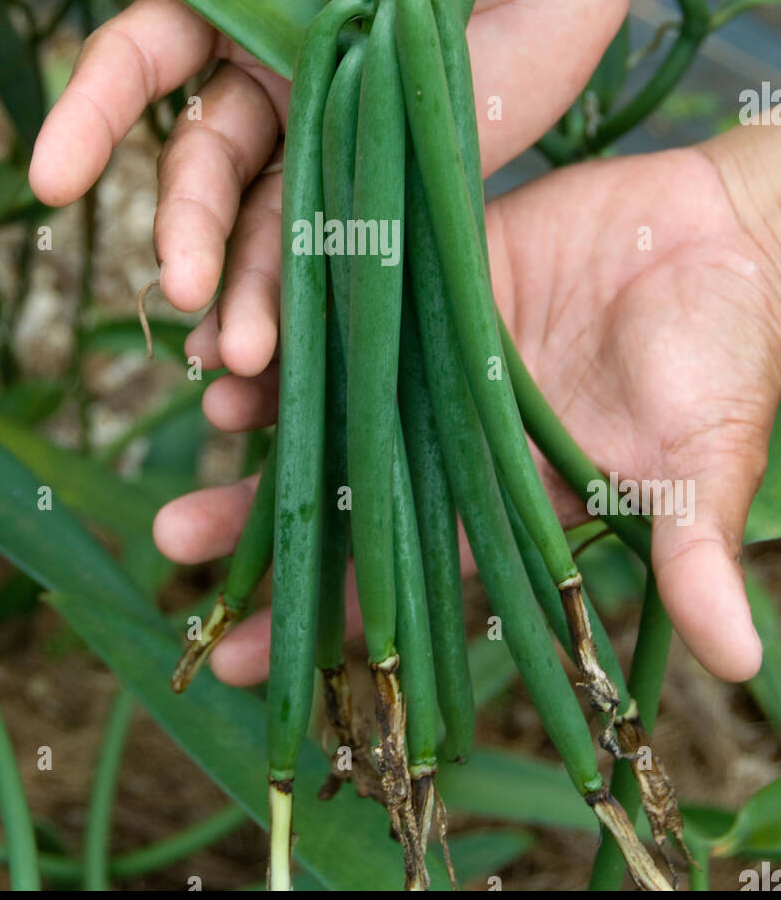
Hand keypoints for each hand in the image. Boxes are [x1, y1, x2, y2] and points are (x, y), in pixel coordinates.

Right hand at [29, 0, 630, 382]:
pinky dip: (319, 295)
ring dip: (247, 289)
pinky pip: (349, 241)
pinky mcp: (400, 174)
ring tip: (240, 357)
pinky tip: (294, 353)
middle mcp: (271, 77)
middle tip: (184, 291)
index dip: (93, 118)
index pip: (143, 63)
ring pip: (269, 224)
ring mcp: (336, 133)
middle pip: (204, 168)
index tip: (52, 176)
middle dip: (187, 231)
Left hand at [156, 126, 780, 686]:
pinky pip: (349, 298)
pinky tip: (239, 324)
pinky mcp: (434, 275)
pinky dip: (295, 311)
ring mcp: (433, 355)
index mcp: (504, 497)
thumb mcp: (704, 460)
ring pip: (328, 397)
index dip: (326, 620)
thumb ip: (693, 552)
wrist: (728, 236)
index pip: (400, 577)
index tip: (242, 662)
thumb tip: (742, 663)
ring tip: (208, 420)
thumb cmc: (726, 354)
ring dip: (265, 413)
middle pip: (338, 488)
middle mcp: (449, 433)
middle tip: (175, 540)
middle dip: (259, 521)